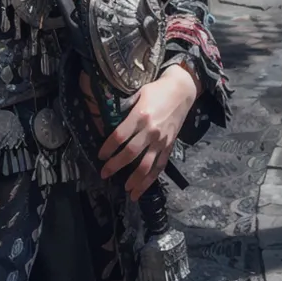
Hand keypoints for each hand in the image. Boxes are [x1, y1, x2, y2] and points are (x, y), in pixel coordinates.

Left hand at [98, 65, 199, 201]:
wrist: (182, 91)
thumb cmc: (156, 90)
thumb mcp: (138, 93)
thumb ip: (125, 107)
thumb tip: (107, 118)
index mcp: (141, 115)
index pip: (120, 136)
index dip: (108, 147)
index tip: (100, 155)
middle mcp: (151, 130)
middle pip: (130, 153)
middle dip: (115, 165)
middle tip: (104, 174)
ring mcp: (161, 140)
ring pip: (147, 165)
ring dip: (135, 179)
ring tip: (126, 190)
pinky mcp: (169, 146)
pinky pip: (159, 166)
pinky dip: (150, 179)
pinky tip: (142, 189)